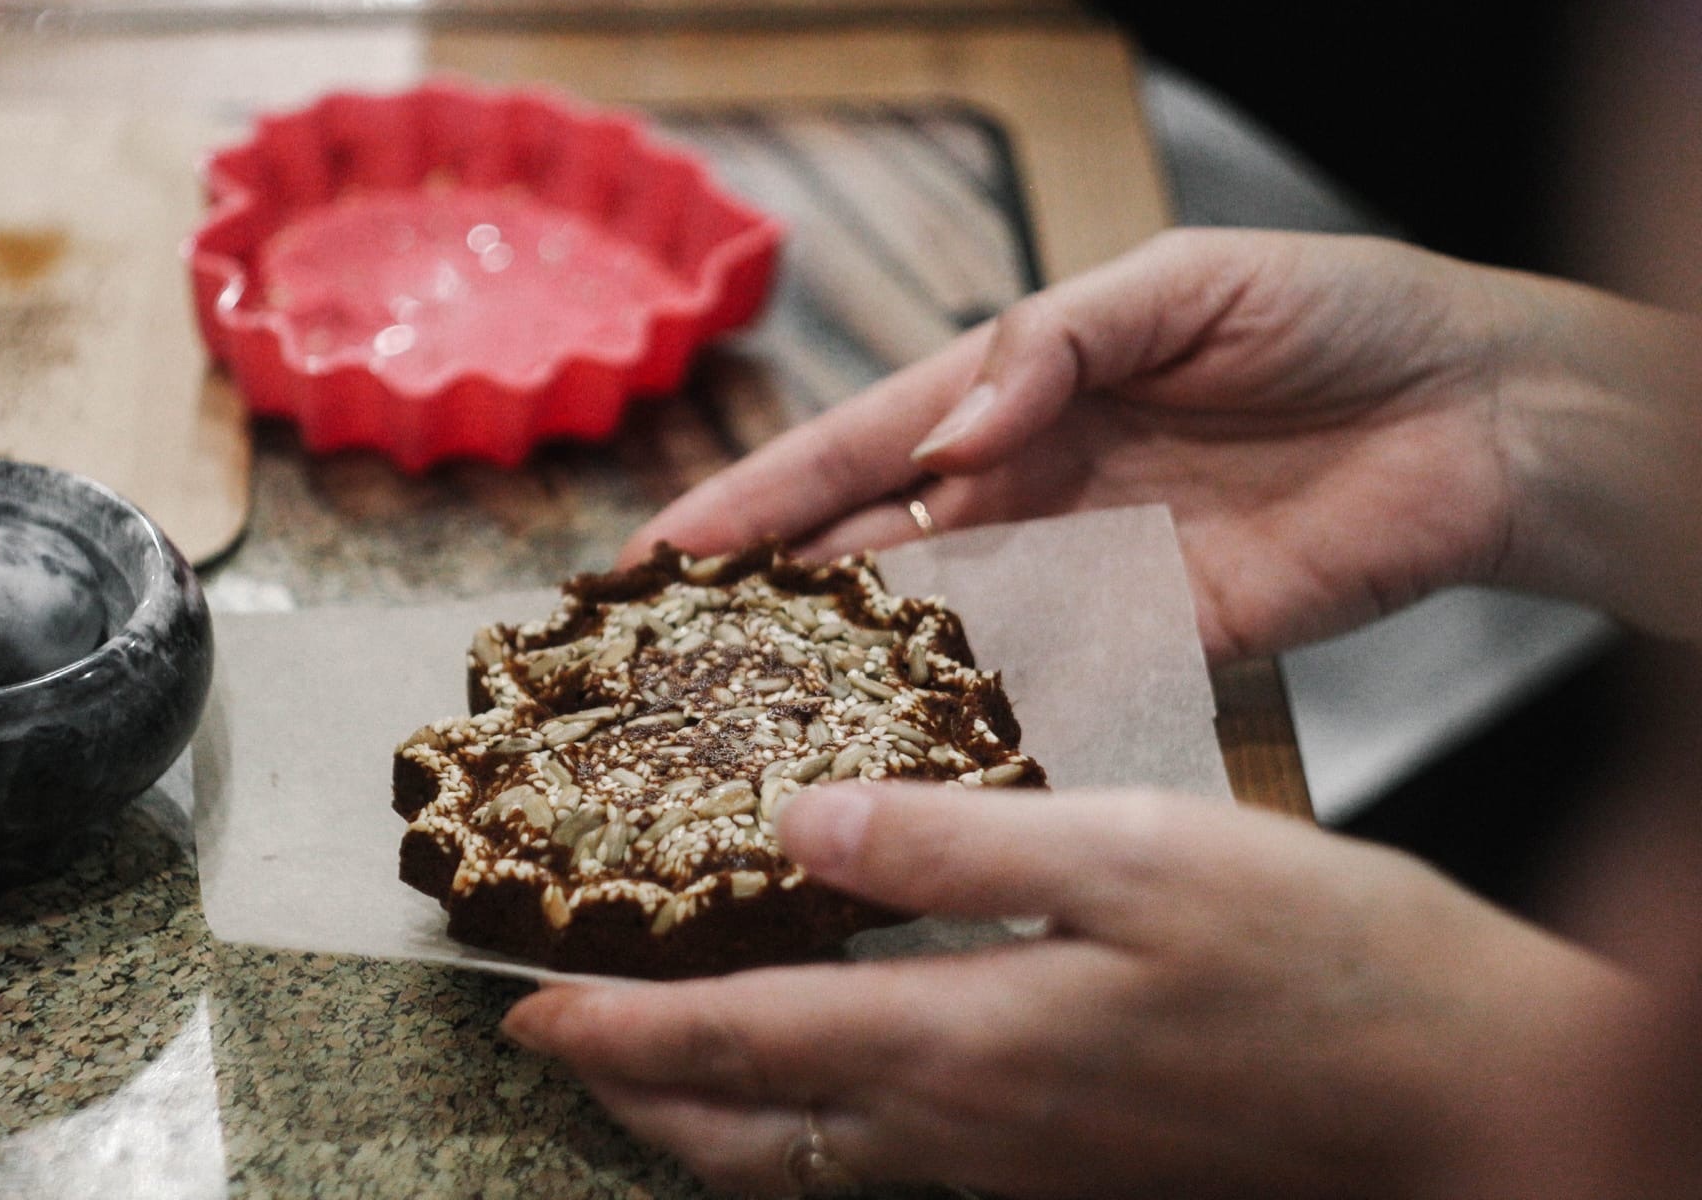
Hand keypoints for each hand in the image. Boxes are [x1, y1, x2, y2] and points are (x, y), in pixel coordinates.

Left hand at [504, 784, 1636, 1198]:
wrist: (1458, 1096)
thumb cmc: (1320, 965)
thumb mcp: (1135, 857)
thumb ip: (955, 842)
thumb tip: (803, 820)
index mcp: (965, 1045)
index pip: (740, 1047)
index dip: (620, 1030)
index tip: (527, 1005)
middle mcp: (965, 1131)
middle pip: (747, 1134)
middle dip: (634, 1094)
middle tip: (554, 1044)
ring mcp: (1014, 1167)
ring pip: (807, 1165)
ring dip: (705, 1122)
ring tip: (648, 1074)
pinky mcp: (1064, 1172)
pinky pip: (887, 1168)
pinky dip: (805, 1130)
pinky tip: (821, 1082)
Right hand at [622, 228, 1701, 657]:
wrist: (1477, 413)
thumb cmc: (1329, 313)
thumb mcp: (1177, 282)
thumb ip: (1052, 345)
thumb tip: (956, 432)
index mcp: (1012, 390)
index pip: (856, 448)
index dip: (756, 499)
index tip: (659, 552)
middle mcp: (1024, 487)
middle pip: (871, 553)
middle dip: (773, 603)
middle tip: (674, 665)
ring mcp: (1082, 571)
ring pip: (937, 631)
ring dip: (851, 675)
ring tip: (754, 725)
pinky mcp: (1155, 642)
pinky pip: (1047, 687)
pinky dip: (975, 722)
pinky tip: (905, 760)